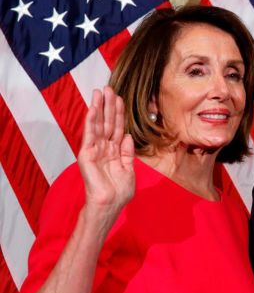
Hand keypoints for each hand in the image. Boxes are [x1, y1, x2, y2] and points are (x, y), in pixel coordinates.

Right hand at [78, 87, 134, 223]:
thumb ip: (127, 152)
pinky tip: (93, 108)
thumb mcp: (128, 169)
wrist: (110, 205)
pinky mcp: (86, 154)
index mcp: (114, 151)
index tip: (120, 98)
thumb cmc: (119, 192)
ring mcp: (94, 150)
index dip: (118, 113)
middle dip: (108, 105)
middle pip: (107, 122)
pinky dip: (91, 120)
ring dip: (99, 107)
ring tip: (100, 91)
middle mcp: (103, 148)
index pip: (116, 127)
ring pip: (98, 124)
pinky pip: (90, 134)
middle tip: (109, 87)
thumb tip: (126, 136)